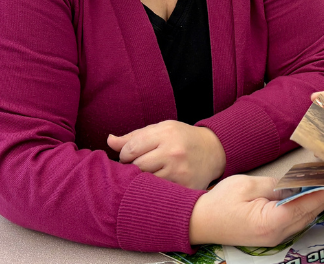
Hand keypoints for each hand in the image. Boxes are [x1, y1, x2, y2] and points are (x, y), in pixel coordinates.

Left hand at [107, 120, 225, 189]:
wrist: (214, 150)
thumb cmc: (182, 138)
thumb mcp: (161, 129)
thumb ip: (134, 136)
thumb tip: (109, 141)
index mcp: (166, 133)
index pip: (130, 149)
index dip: (124, 156)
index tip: (129, 158)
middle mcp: (173, 152)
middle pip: (137, 167)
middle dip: (132, 169)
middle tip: (137, 169)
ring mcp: (180, 171)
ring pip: (147, 183)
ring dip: (143, 182)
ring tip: (147, 177)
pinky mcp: (186, 187)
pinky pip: (161, 194)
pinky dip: (156, 191)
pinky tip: (158, 186)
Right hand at [189, 175, 323, 246]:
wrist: (200, 221)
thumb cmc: (220, 202)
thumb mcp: (249, 185)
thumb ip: (277, 185)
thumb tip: (298, 183)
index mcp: (271, 221)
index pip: (306, 204)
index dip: (323, 190)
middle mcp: (277, 234)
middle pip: (309, 213)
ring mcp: (275, 237)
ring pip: (305, 218)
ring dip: (316, 201)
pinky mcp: (271, 234)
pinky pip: (295, 220)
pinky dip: (305, 207)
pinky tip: (310, 194)